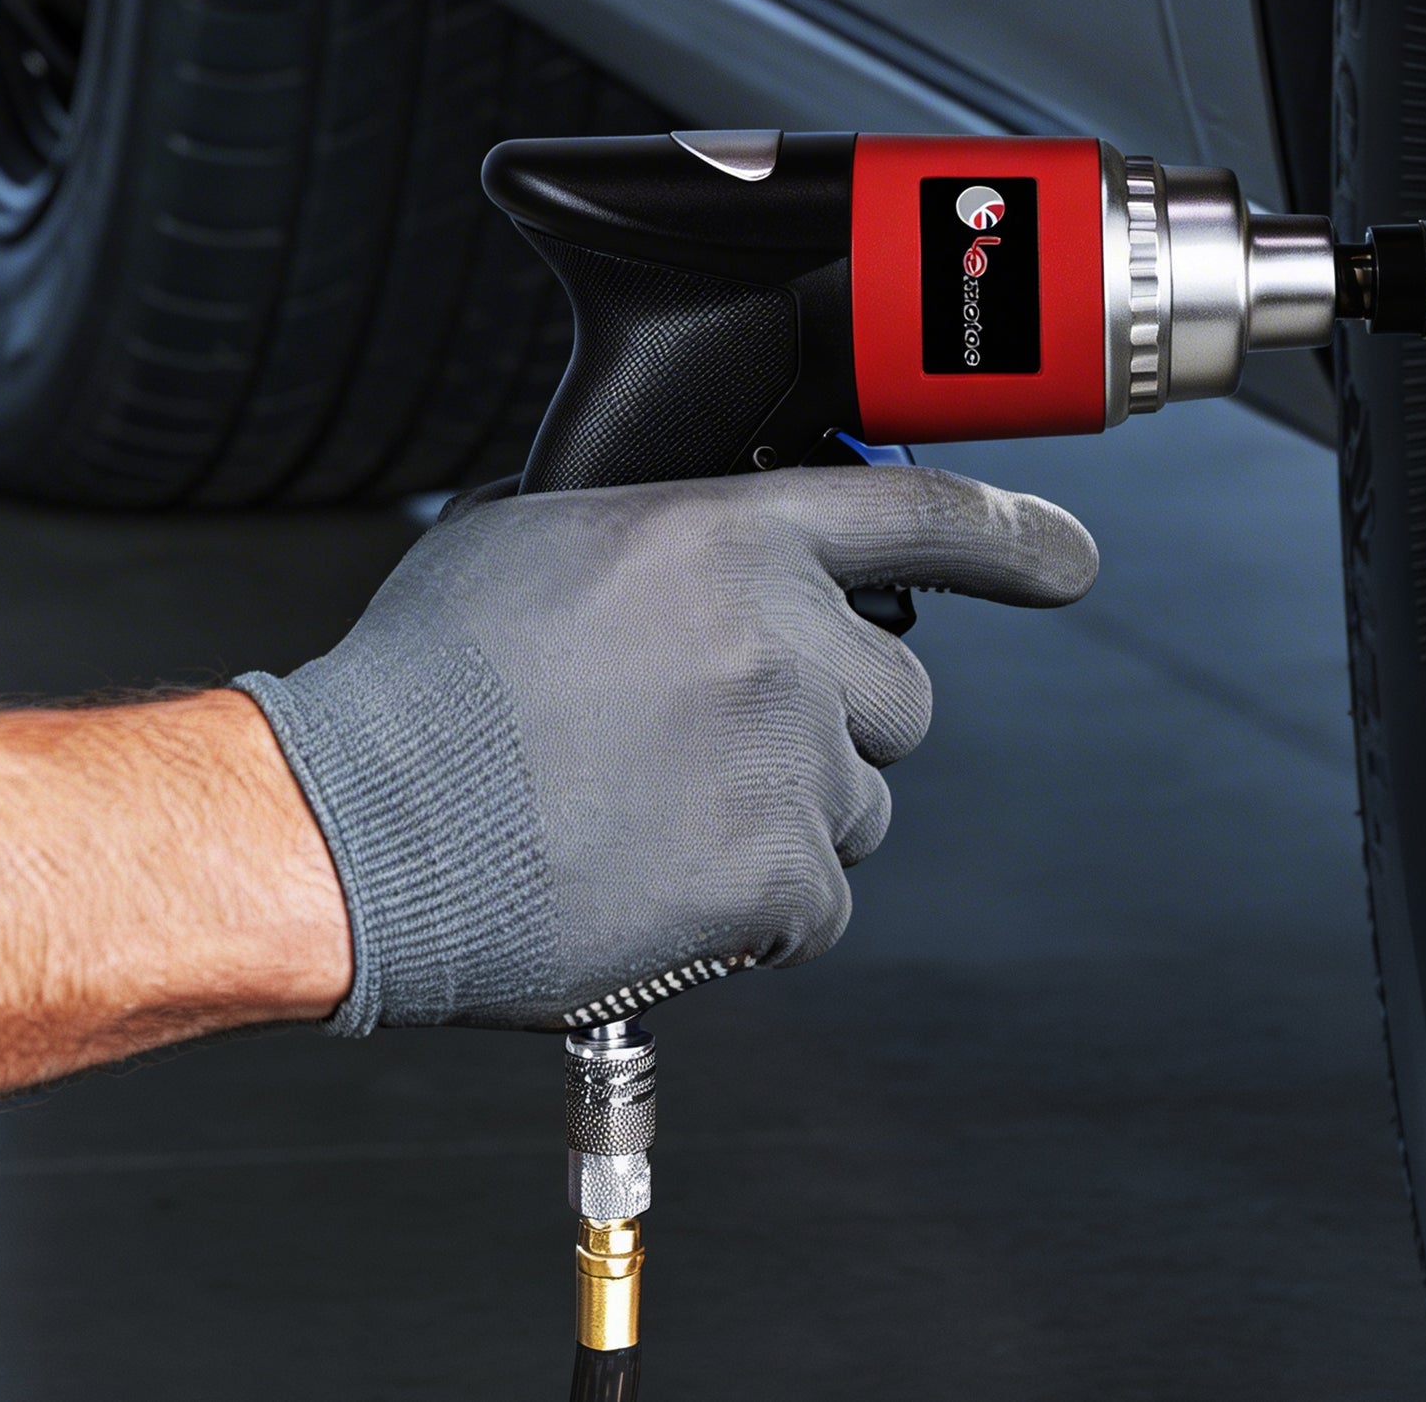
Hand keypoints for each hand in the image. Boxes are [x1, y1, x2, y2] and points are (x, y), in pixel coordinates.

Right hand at [236, 466, 1096, 1032]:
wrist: (359, 828)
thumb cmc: (430, 684)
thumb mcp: (540, 538)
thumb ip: (661, 533)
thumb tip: (705, 554)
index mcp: (732, 537)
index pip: (921, 518)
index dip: (1012, 538)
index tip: (1066, 559)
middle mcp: (783, 635)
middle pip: (899, 694)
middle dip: (833, 723)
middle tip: (718, 745)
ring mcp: (790, 759)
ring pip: (862, 800)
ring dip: (791, 815)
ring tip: (659, 816)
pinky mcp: (779, 876)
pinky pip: (823, 901)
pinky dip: (762, 908)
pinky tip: (662, 881)